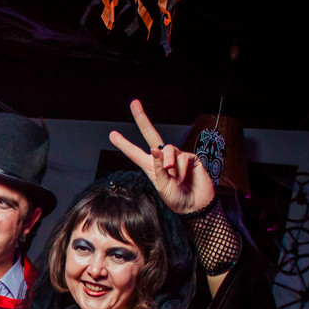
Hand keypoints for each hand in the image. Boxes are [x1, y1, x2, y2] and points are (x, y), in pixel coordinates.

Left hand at [108, 100, 215, 214]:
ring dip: (169, 163)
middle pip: (152, 134)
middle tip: (134, 103)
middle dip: (142, 118)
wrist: (196, 206)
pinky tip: (184, 178)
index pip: (135, 153)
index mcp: (151, 167)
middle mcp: (162, 158)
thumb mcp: (162, 187)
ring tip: (174, 178)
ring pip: (169, 149)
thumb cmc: (177, 199)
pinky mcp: (191, 157)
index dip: (124, 144)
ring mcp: (177, 156)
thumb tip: (155, 149)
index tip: (112, 134)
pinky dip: (181, 169)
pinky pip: (182, 157)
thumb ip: (157, 169)